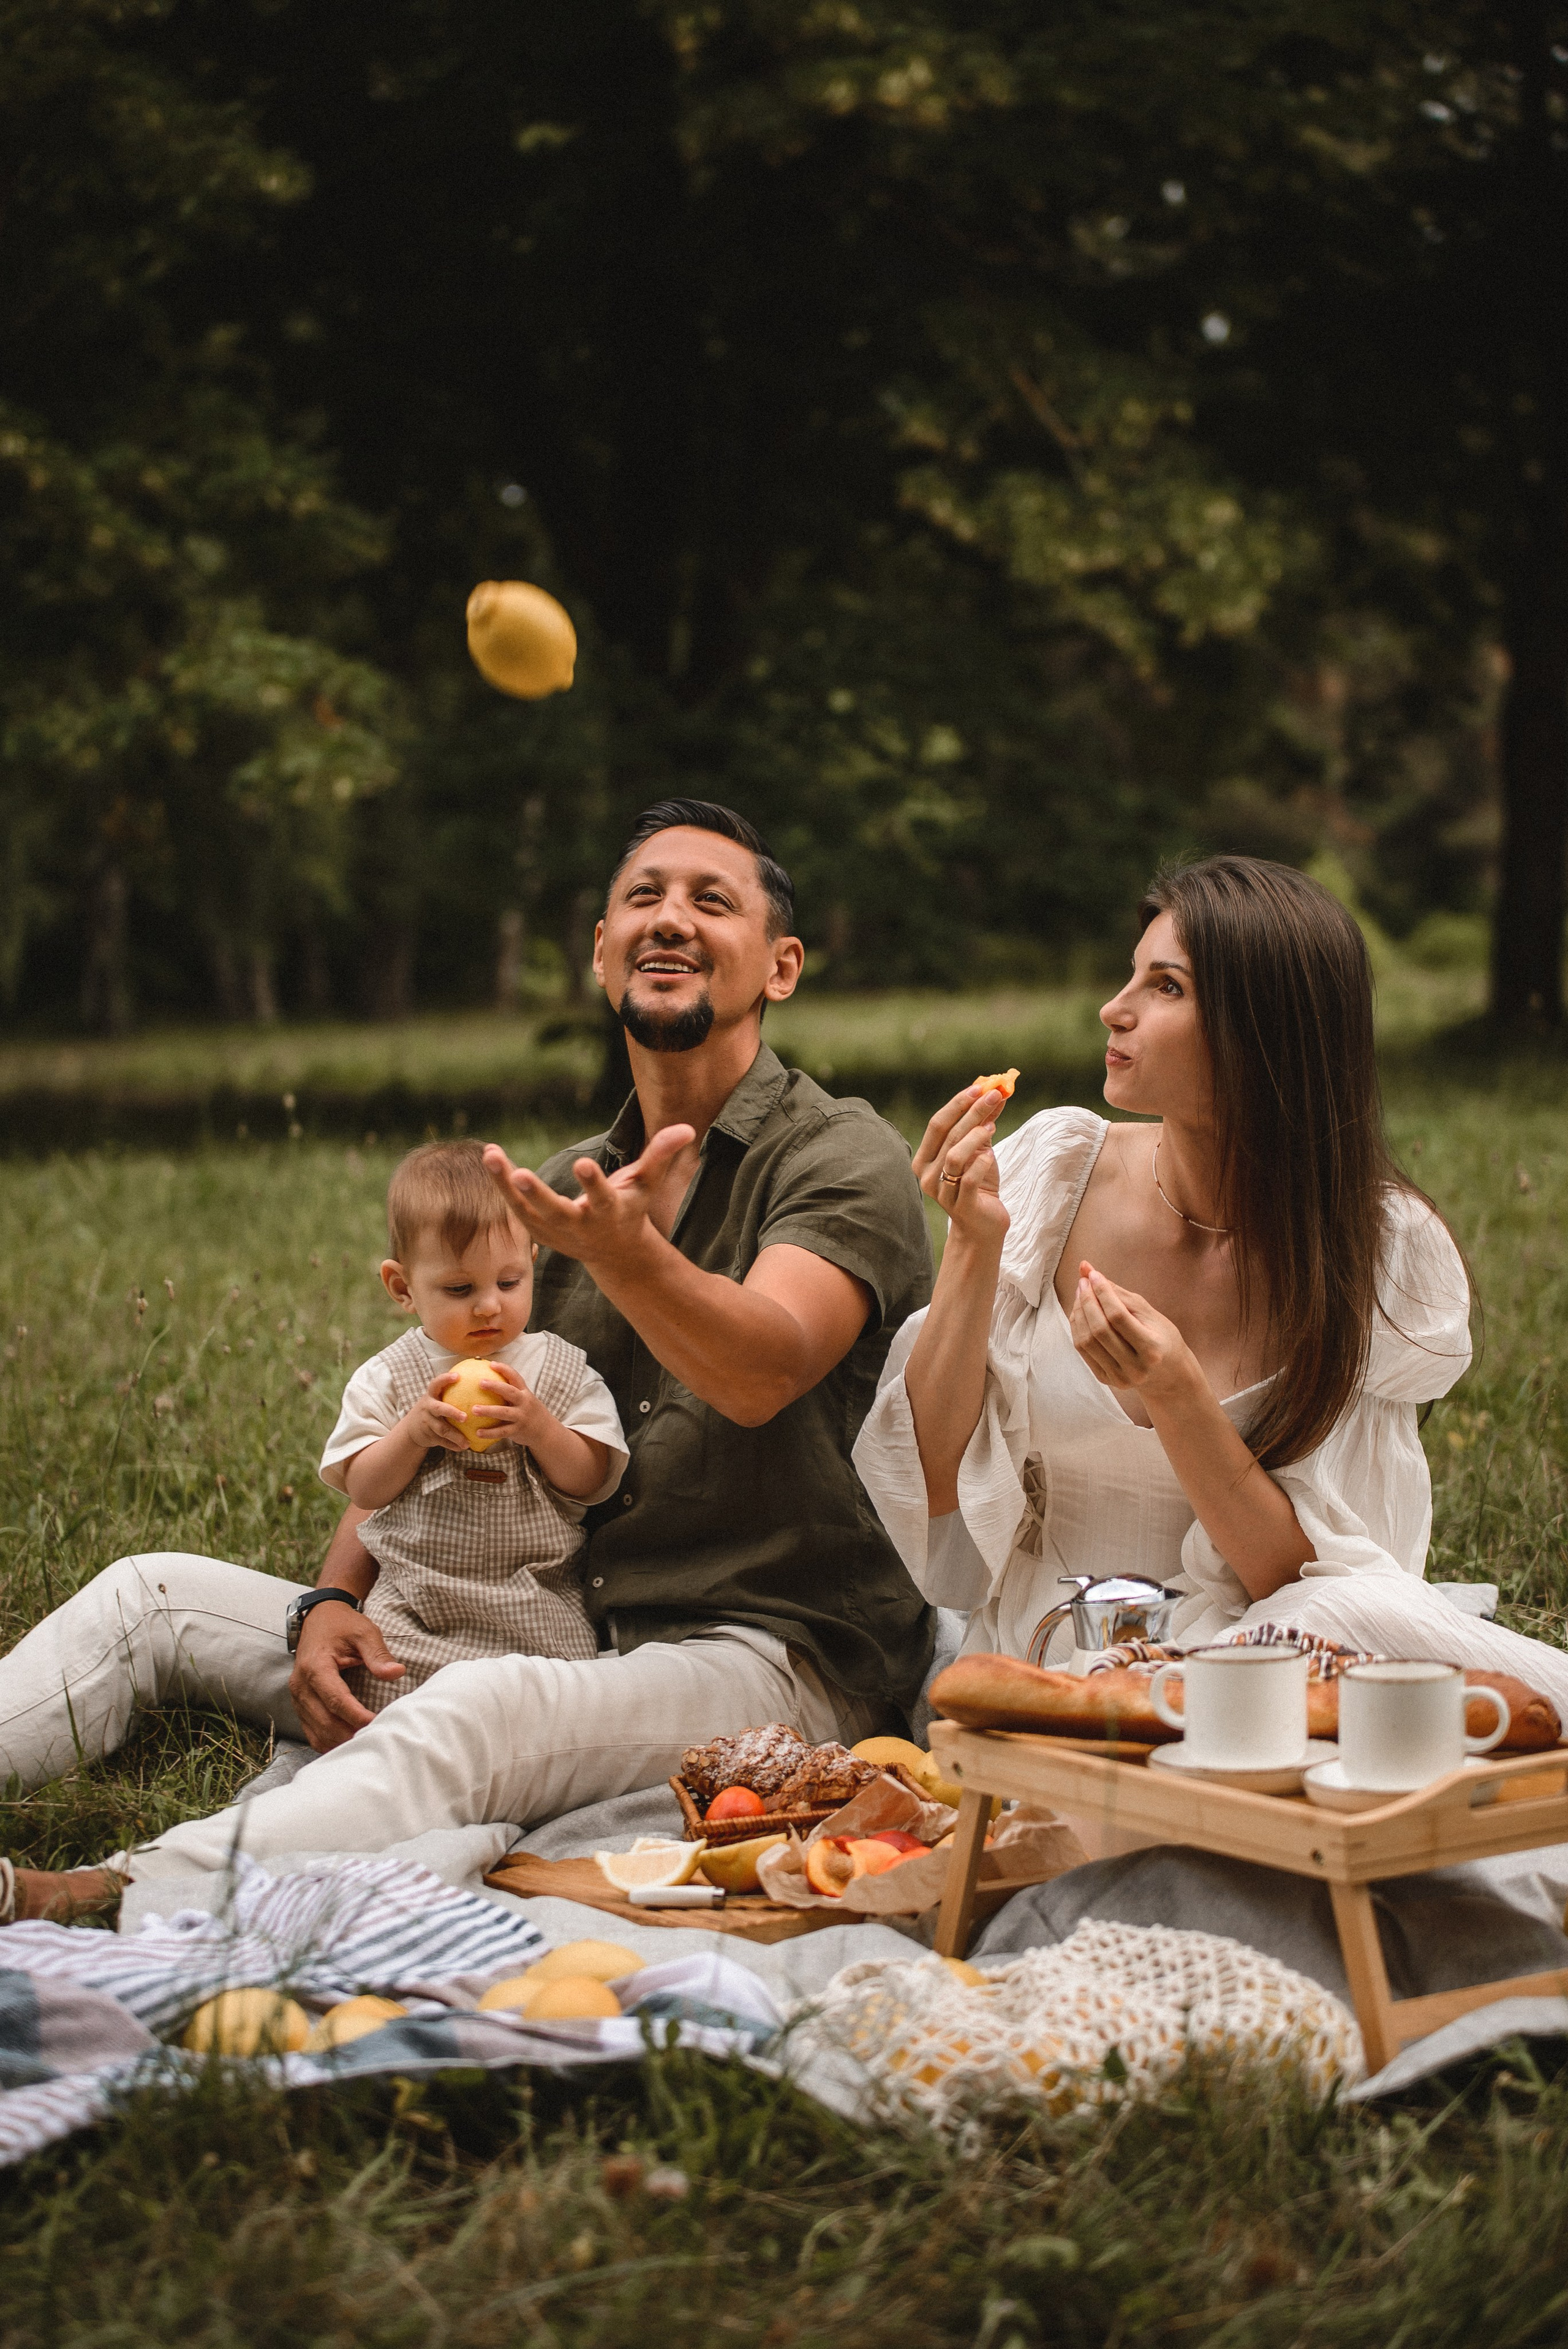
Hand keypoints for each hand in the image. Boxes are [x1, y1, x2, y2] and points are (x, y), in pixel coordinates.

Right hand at [289, 1602, 404, 1751]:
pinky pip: (312, 1732)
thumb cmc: (342, 1625)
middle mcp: (301, 1685)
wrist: (319, 1619)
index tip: (379, 1724)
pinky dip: (329, 1742)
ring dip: (341, 1742)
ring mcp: (297, 1698)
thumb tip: (397, 1672)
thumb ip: (378, 1654)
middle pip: (325, 1721)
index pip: (336, 1700)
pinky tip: (349, 1744)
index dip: (357, 1716)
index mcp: (315, 1666)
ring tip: (366, 1744)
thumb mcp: (364, 1632)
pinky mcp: (300, 1705)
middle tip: (377, 1739)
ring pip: (317, 1732)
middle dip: (351, 1734)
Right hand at [398, 1372, 468, 1452]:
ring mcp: (426, 1422)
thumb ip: (451, 1392)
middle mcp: (427, 1407)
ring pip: (442, 1429)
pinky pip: (442, 1441)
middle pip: (439, 1408)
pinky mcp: (428, 1435)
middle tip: (465, 1417)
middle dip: (452, 1412)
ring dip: (456, 1436)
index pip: (436, 1383)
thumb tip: (479, 1381)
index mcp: (431, 1396)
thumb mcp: (436, 1399)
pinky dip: (453, 1445)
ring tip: (467, 1442)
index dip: (445, 1379)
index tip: (458, 1375)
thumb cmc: (433, 1409)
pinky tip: (463, 1448)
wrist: (411, 1429)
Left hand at [466, 1358, 545, 1446]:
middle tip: (480, 1382)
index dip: (504, 1369)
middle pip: (510, 1392)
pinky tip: (477, 1432)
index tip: (491, 1364)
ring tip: (473, 1409)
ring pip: (504, 1412)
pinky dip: (490, 1432)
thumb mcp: (524, 1399)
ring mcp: (521, 1417)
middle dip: (495, 1386)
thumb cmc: (529, 1412)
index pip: (515, 1377)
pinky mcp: (517, 1430)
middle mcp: (524, 1403)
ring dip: (488, 1411)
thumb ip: (510, 1392)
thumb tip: (486, 1381)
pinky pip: (502, 1431)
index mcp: (525, 1393)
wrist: (546, 1431)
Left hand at [483, 1126, 694, 1269]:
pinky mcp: (539, 1231)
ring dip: (506, 1186)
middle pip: (556, 1211)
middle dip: (537, 1194)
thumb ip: (661, 1155)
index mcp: (609, 1212)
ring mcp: (556, 1231)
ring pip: (526, 1211)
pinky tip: (491, 1160)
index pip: (602, 1197)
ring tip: (491, 1154)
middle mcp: (580, 1225)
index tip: (582, 1162)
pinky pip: (516, 1210)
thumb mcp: (647, 1183)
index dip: (593, 1182)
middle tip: (520, 1174)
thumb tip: (688, 1127)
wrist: (613, 1253)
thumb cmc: (631, 1208)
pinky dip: (502, 1188)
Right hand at [910, 1084, 1009, 1250]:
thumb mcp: (980, 1151)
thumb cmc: (979, 1185)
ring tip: (992, 1126)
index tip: (979, 1088)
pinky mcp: (960, 1206)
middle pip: (947, 1135)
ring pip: (954, 1156)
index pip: (937, 1124)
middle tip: (994, 1095)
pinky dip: (981, 1164)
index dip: (957, 1104)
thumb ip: (982, 1125)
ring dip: (975, 1136)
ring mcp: (941, 1192)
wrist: (983, 1226)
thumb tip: (994, 1093)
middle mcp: (926, 1175)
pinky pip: (968, 1180)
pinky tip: (991, 1155)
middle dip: (971, 1112)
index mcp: (925, 1158)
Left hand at [1069, 1262, 1198, 1404]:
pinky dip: (1077, 1327)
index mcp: (1152, 1349)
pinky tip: (1080, 1311)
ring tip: (1081, 1294)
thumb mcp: (1147, 1312)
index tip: (1094, 1274)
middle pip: (1100, 1329)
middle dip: (1087, 1301)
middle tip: (1083, 1281)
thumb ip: (1117, 1292)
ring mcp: (1119, 1377)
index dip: (1103, 1293)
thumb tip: (1086, 1268)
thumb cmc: (1160, 1336)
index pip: (1118, 1317)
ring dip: (1079, 1312)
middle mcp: (1135, 1368)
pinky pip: (1082, 1350)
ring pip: (1087, 1341)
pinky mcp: (1106, 1380)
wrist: (1167, 1373)